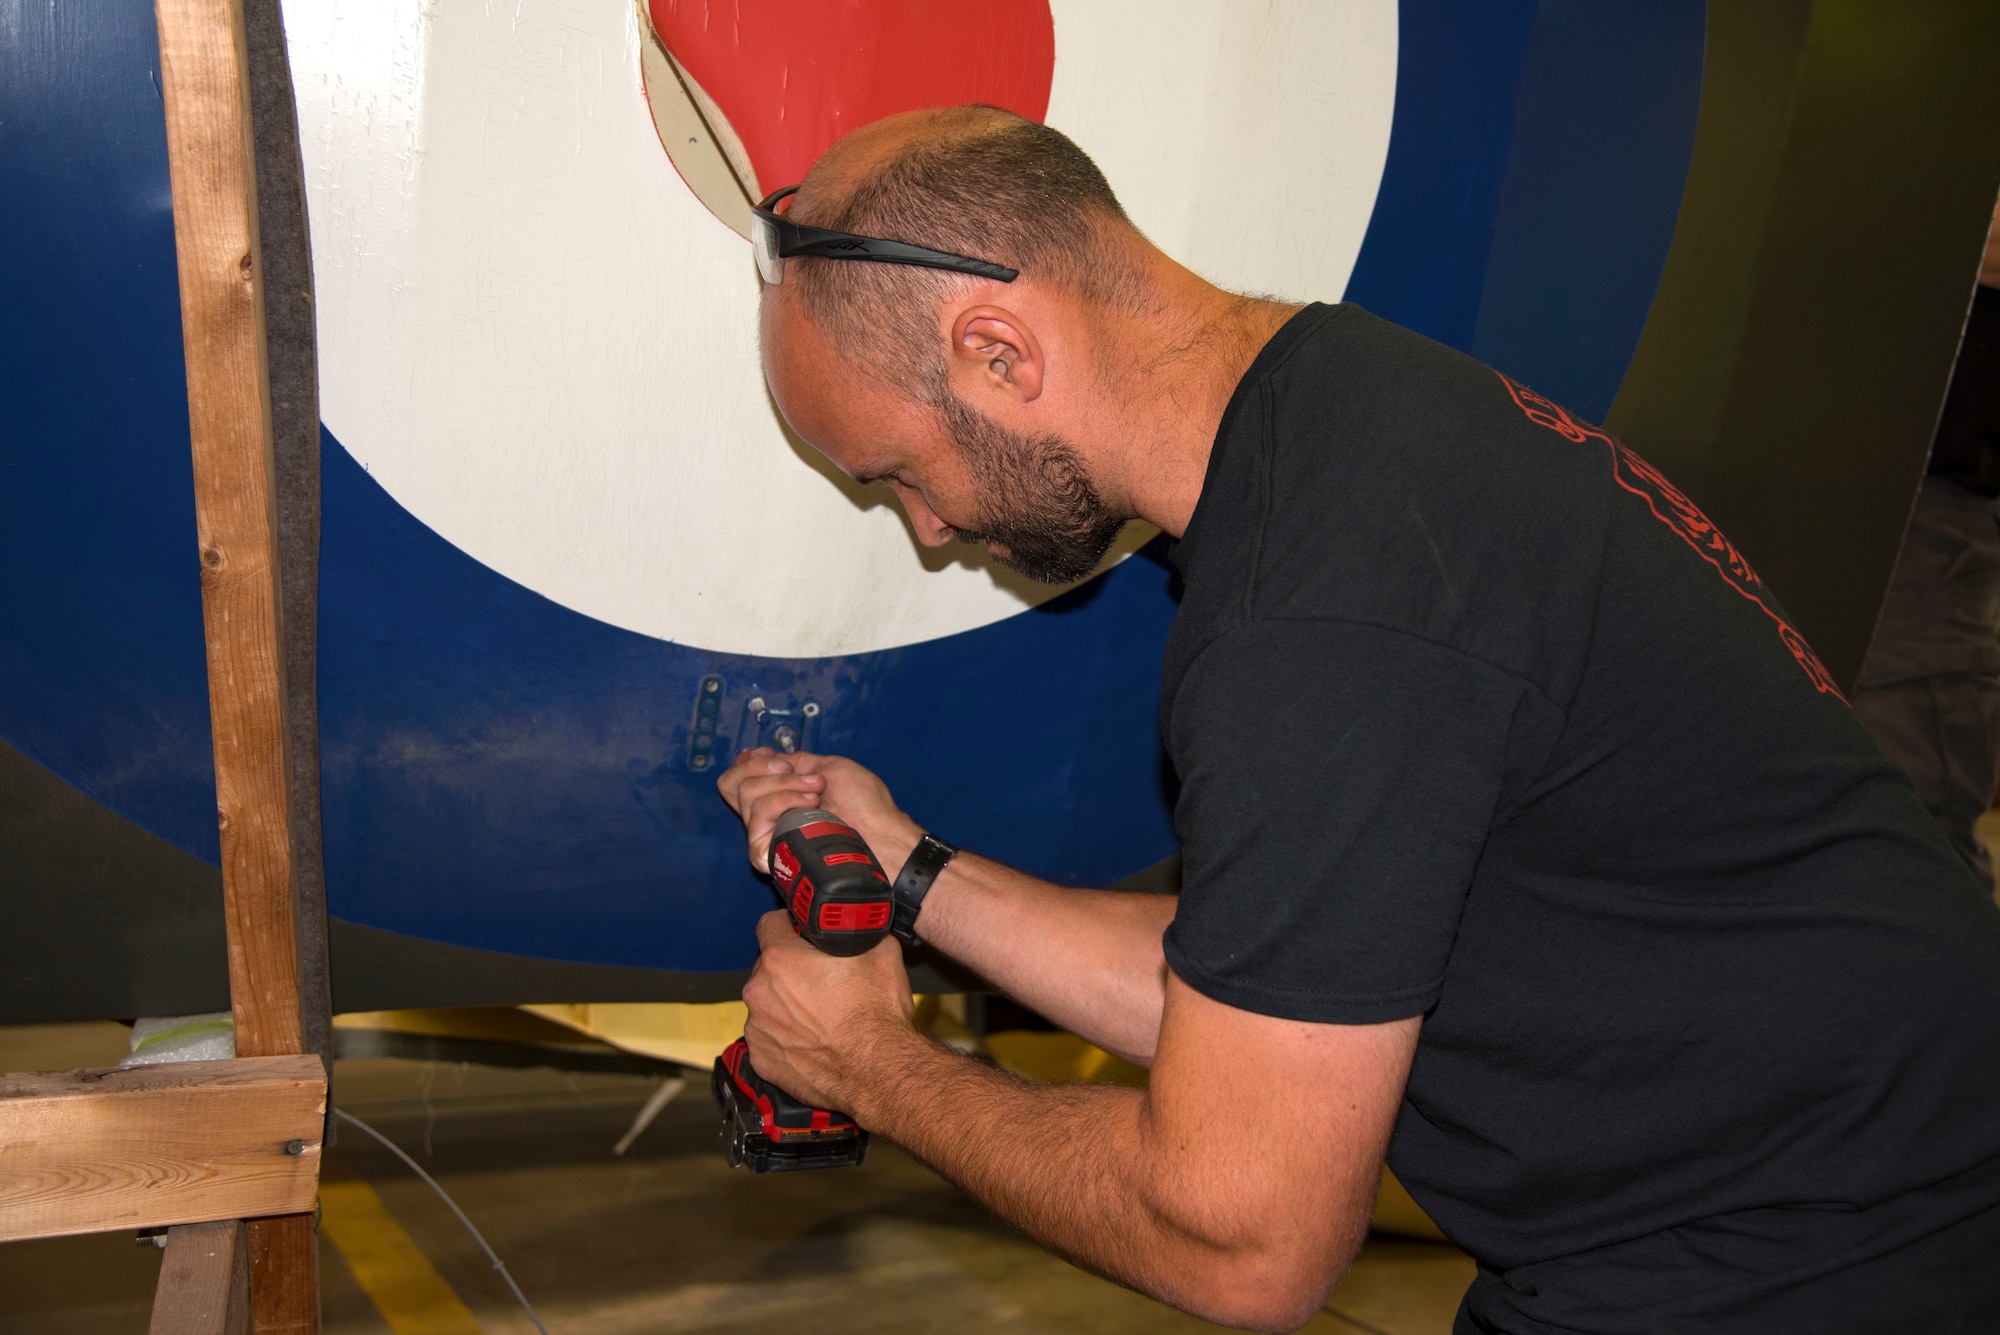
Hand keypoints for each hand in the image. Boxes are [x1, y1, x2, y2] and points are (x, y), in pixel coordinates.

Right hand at [716, 748, 921, 872]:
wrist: (882, 834)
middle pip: (732, 783)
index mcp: (779, 794)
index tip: (778, 758)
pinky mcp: (769, 853)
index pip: (736, 776)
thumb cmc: (866, 804)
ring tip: (817, 793)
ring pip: (746, 795)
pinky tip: (810, 805)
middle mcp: (767, 815)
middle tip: (806, 777)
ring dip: (785, 785)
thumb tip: (762, 756)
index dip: (750, 762)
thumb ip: (792, 762)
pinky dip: (782, 802)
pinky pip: (756, 819)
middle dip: (767, 768)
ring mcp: (766, 834)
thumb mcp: (828, 767)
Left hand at [741, 910, 916, 1112]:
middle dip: (790, 970)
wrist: (880, 1071)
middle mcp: (760, 993)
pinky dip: (787, 1038)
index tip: (800, 933)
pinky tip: (814, 1041)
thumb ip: (859, 932)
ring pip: (768, 1005)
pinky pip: (770, 1039)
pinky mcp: (763, 1060)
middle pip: (768, 968)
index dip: (789, 925)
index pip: (769, 924)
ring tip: (821, 1017)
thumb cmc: (876, 1017)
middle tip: (821, 981)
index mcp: (781, 959)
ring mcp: (758, 1030)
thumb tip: (860, 926)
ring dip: (787, 1006)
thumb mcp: (881, 952)